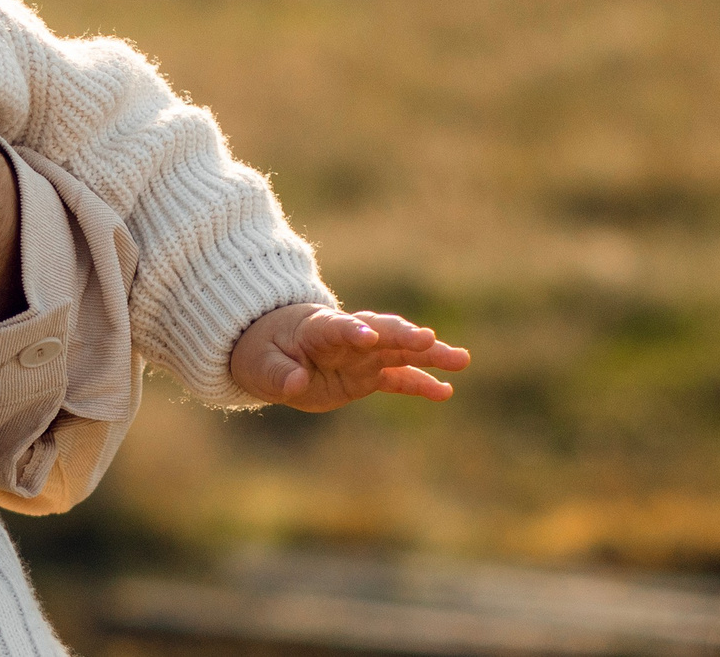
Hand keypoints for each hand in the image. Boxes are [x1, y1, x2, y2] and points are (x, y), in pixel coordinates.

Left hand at [230, 304, 471, 411]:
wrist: (271, 350)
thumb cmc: (261, 351)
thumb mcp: (259, 364)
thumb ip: (278, 374)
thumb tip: (295, 383)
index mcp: (316, 328)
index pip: (337, 326)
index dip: (353, 330)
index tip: (369, 337)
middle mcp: (346, 337)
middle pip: (379, 331)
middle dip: (403, 335)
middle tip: (429, 339)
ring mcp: (361, 354)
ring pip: (399, 350)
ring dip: (428, 354)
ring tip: (460, 360)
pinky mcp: (368, 373)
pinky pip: (399, 377)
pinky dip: (421, 383)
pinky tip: (446, 391)